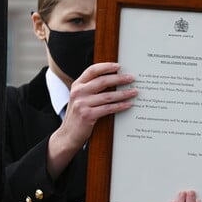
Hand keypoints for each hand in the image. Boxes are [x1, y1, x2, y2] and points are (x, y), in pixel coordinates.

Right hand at [47, 62, 136, 178]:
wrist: (67, 135)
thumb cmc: (78, 116)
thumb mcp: (80, 98)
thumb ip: (91, 89)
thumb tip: (113, 80)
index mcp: (77, 85)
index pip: (92, 70)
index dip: (106, 67)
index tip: (119, 66)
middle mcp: (78, 92)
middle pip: (103, 81)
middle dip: (119, 79)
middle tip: (131, 78)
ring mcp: (82, 104)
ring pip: (108, 96)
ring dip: (123, 93)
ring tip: (134, 92)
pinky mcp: (87, 115)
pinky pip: (108, 108)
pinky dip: (120, 106)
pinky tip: (128, 104)